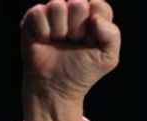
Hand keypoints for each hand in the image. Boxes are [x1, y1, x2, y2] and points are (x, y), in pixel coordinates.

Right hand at [20, 0, 119, 120]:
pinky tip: (45, 41)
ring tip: (59, 41)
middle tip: (74, 42)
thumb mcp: (108, 57)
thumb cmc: (82, 71)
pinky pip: (38, 12)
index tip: (91, 41)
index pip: (98, 4)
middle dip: (77, 27)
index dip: (95, 23)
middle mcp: (74, 12)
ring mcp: (53, 14)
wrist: (55, 85)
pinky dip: (43, 31)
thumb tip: (95, 18)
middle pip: (77, 3)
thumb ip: (112, 35)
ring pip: (56, 5)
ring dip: (59, 29)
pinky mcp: (33, 18)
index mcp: (94, 18)